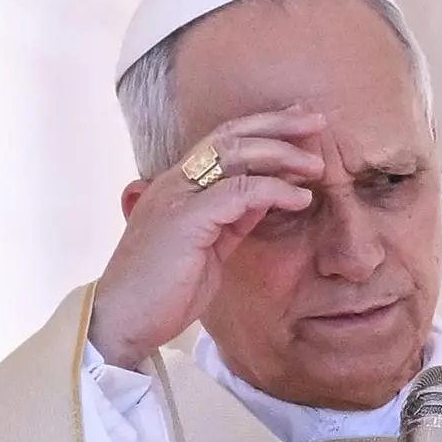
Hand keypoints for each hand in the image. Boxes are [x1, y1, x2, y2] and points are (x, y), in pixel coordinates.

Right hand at [90, 108, 327, 368]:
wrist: (124, 320)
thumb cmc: (163, 291)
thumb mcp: (209, 247)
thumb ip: (234, 218)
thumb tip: (268, 196)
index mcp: (179, 186)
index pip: (223, 139)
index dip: (263, 127)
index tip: (300, 125)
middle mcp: (176, 182)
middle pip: (231, 134)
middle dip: (278, 124)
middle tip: (317, 121)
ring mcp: (178, 197)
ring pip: (235, 154)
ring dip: (282, 153)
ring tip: (316, 165)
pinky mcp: (186, 220)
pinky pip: (240, 192)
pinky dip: (275, 190)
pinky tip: (300, 198)